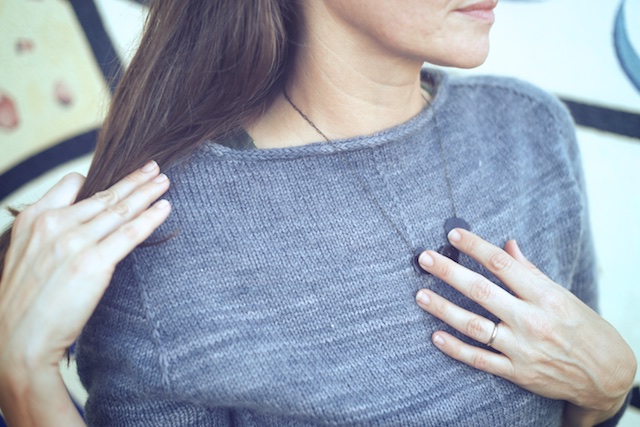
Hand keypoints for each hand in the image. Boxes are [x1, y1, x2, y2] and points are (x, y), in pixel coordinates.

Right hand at [0, 161, 170, 424]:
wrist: (16, 339)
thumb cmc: (24, 301)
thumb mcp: (24, 253)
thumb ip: (48, 229)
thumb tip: (77, 214)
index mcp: (34, 217)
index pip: (73, 185)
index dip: (102, 180)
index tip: (127, 174)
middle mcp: (54, 224)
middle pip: (104, 196)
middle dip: (134, 180)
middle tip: (155, 168)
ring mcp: (74, 242)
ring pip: (120, 209)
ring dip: (147, 193)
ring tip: (164, 182)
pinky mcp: (93, 262)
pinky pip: (129, 233)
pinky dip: (150, 218)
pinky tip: (164, 208)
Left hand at [414, 229, 635, 425]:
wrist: (607, 376)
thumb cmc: (584, 328)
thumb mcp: (562, 294)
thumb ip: (530, 271)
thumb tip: (506, 244)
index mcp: (545, 296)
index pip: (502, 264)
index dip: (475, 247)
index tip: (453, 234)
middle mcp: (532, 320)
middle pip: (481, 291)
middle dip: (449, 272)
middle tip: (424, 258)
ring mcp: (522, 348)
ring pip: (474, 325)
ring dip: (443, 309)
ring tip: (420, 295)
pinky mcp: (517, 372)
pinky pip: (480, 359)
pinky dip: (455, 348)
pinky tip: (435, 335)